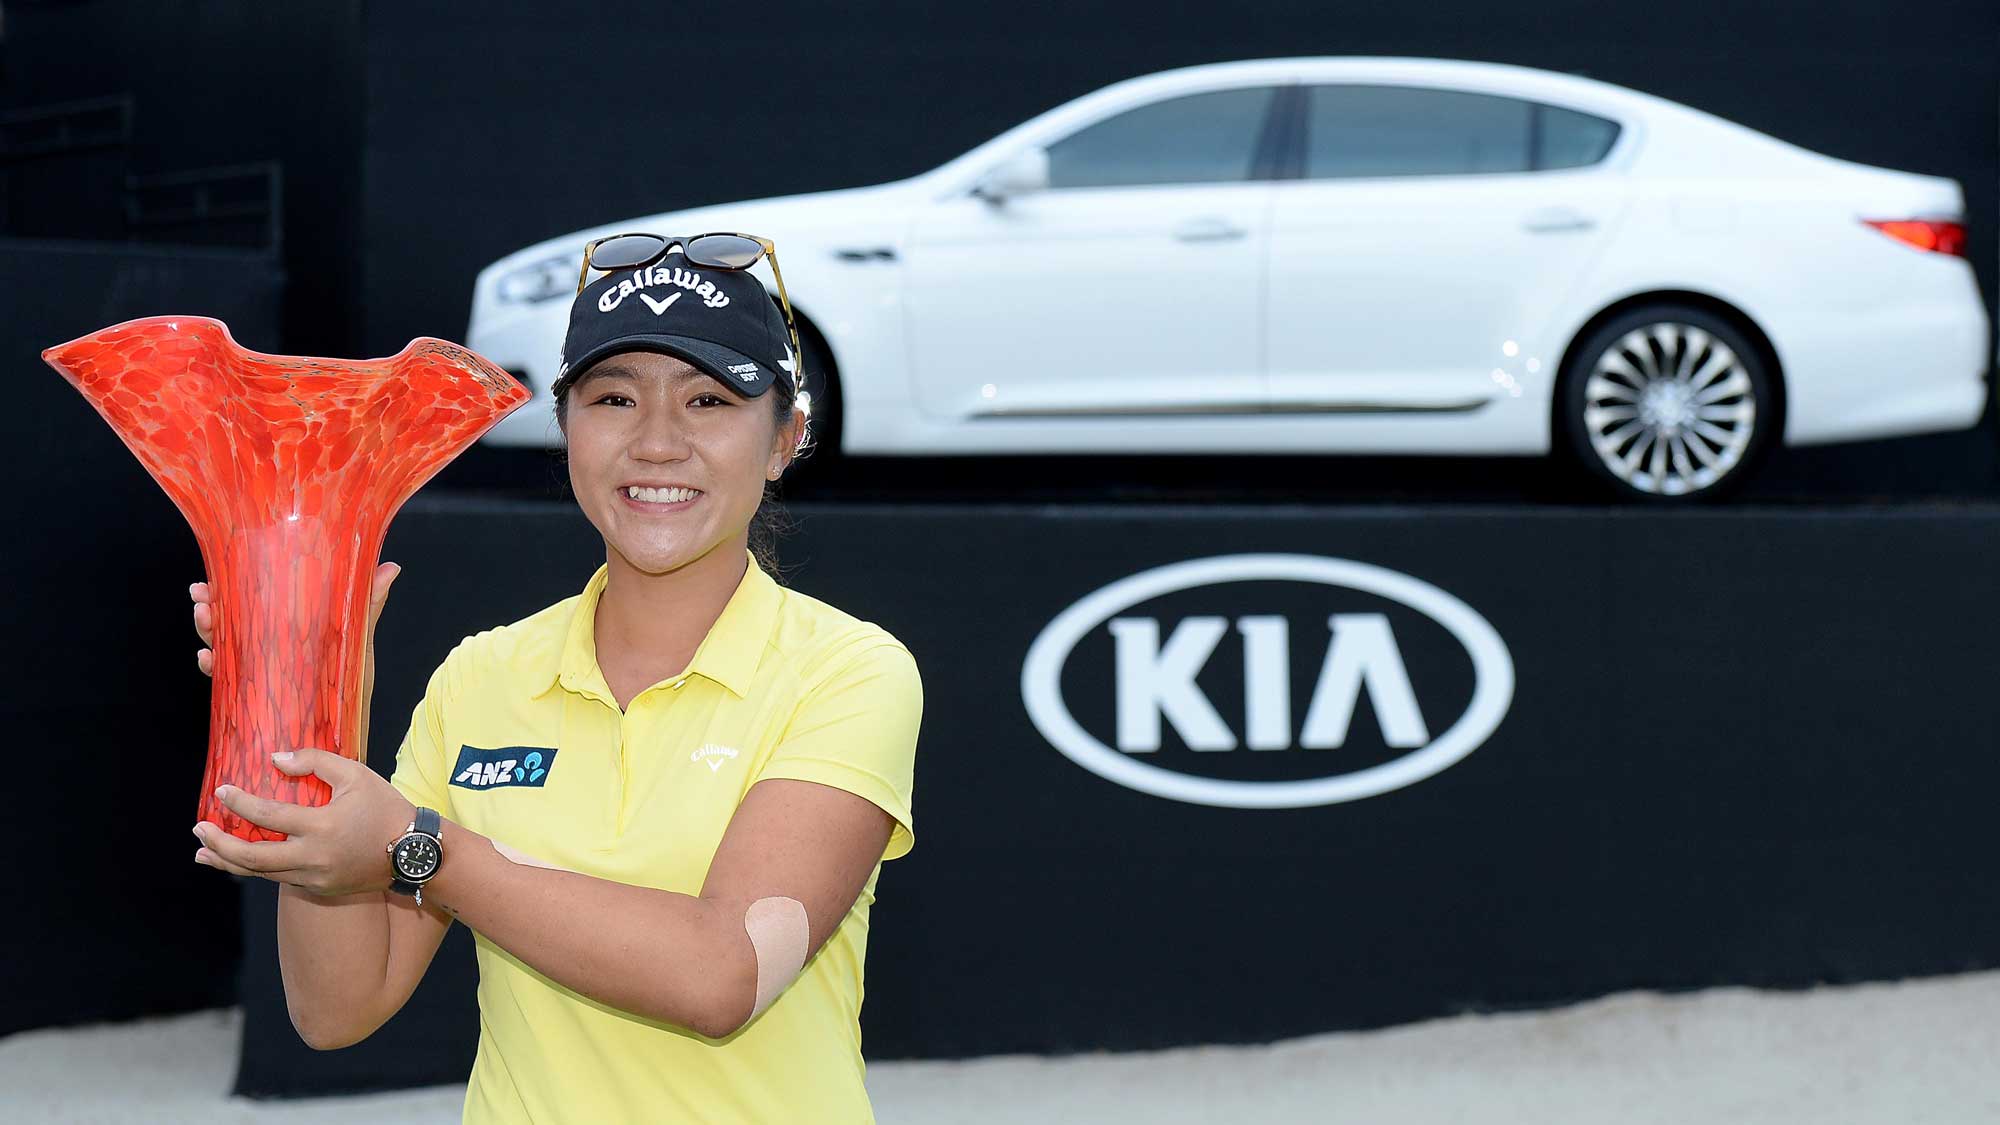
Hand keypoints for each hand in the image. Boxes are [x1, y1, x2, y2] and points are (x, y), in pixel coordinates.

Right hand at [192, 561, 399, 763]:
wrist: (348, 739)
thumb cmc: (353, 689)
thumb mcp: (358, 643)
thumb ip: (367, 605)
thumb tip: (391, 567)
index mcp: (289, 634)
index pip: (253, 606)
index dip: (230, 591)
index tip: (213, 578)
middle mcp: (268, 652)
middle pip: (230, 623)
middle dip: (210, 608)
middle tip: (201, 598)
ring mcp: (260, 675)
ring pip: (223, 648)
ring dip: (208, 632)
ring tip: (205, 618)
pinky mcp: (256, 700)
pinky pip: (227, 682)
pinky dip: (215, 668)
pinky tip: (209, 659)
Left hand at [192, 747, 416, 896]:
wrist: (414, 852)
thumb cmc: (386, 807)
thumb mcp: (356, 774)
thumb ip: (315, 761)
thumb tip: (275, 759)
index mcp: (322, 827)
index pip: (267, 816)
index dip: (239, 803)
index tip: (221, 791)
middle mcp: (314, 858)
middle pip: (251, 858)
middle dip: (219, 843)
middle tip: (199, 829)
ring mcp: (315, 878)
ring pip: (260, 874)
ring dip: (228, 862)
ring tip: (204, 852)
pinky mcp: (319, 888)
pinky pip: (279, 878)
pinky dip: (256, 868)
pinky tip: (242, 859)